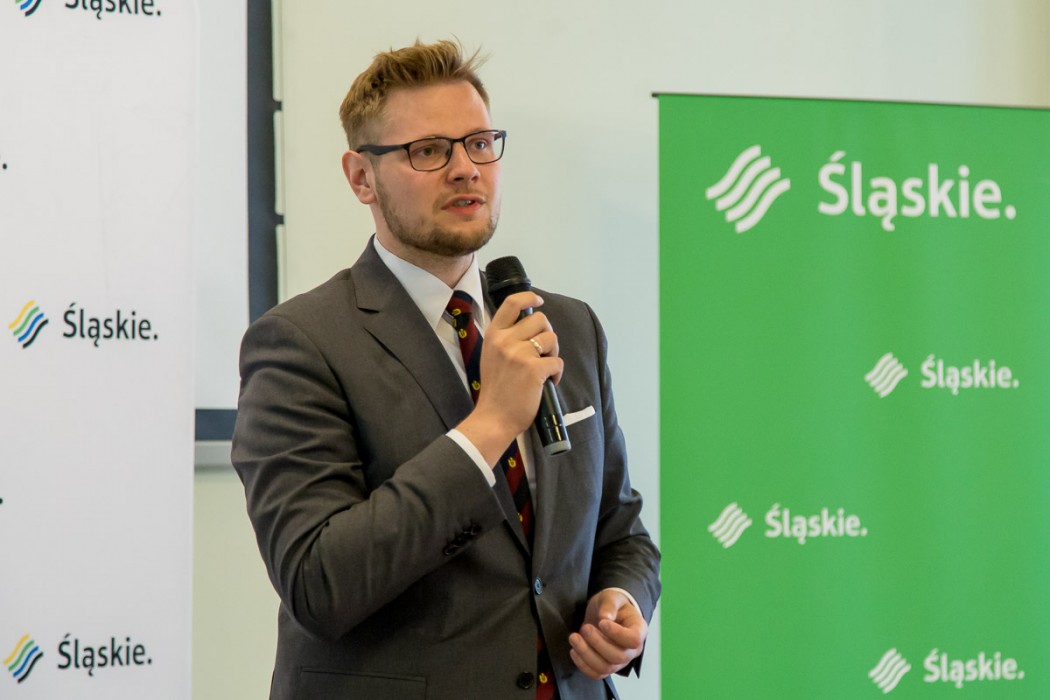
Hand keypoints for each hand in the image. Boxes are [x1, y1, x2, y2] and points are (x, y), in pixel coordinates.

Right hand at [456, 291, 562, 464]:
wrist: (494, 417)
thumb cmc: (496, 390)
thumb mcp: (492, 356)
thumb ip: (506, 339)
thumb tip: (529, 326)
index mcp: (494, 335)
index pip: (512, 303)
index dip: (529, 297)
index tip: (539, 301)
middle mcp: (505, 341)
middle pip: (540, 319)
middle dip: (548, 333)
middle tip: (544, 352)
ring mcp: (519, 354)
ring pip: (552, 338)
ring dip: (554, 353)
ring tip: (545, 368)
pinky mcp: (534, 369)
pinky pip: (557, 362)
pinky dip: (557, 373)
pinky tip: (548, 383)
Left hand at [568, 589, 647, 679]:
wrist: (605, 614)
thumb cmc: (612, 605)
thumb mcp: (612, 597)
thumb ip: (610, 605)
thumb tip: (605, 617)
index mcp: (638, 630)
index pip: (634, 639)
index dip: (617, 634)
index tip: (602, 622)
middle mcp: (632, 650)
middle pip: (618, 657)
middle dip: (598, 643)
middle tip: (585, 628)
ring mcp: (619, 661)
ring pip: (605, 668)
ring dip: (586, 654)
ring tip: (574, 637)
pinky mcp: (605, 667)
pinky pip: (596, 674)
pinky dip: (582, 665)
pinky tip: (574, 650)